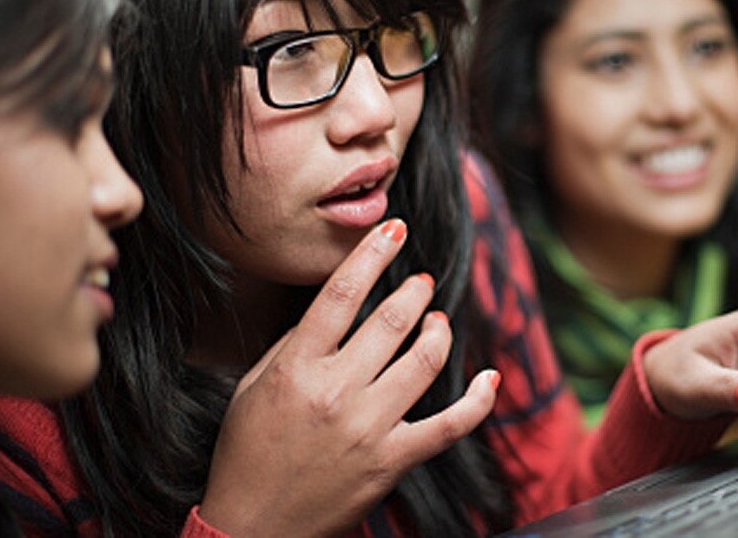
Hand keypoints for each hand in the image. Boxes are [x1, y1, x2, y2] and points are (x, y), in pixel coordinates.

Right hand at [199, 219, 499, 536]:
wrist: (253, 526)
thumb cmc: (248, 454)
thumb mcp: (253, 387)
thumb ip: (293, 345)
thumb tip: (335, 309)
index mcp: (297, 369)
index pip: (341, 295)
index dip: (372, 254)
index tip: (393, 229)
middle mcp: (336, 393)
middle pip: (391, 322)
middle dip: (414, 291)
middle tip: (421, 281)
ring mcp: (369, 428)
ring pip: (425, 361)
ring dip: (439, 331)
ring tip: (437, 320)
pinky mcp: (393, 461)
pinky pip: (450, 425)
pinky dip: (478, 400)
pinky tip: (489, 378)